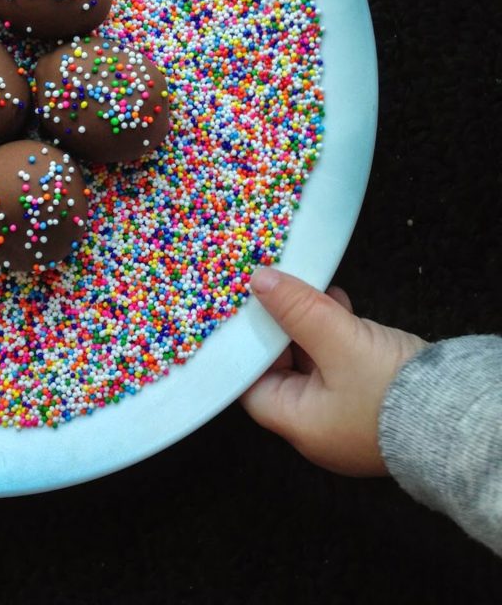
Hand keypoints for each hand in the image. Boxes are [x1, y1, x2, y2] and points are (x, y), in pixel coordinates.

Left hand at [240, 268, 426, 476]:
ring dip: (311, 326)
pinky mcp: (373, 401)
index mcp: (299, 425)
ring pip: (314, 363)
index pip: (251, 386)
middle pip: (282, 371)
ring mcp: (347, 415)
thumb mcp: (339, 341)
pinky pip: (342, 364)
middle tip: (279, 291)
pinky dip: (336, 335)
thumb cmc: (395, 393)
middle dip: (282, 328)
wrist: (463, 422)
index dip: (246, 347)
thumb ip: (298, 310)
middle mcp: (318, 427)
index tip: (245, 311)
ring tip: (314, 290)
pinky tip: (341, 305)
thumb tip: (260, 281)